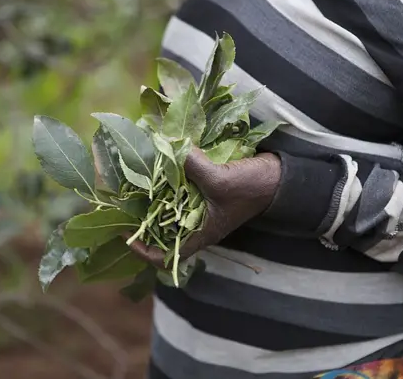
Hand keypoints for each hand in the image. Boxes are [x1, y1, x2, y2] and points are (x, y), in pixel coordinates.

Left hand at [129, 146, 281, 267]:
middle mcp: (196, 224)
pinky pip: (179, 189)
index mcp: (200, 234)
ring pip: (167, 207)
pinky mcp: (204, 190)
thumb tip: (168, 145)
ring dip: (153, 194)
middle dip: (141, 217)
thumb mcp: (222, 180)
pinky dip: (168, 178)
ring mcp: (199, 207)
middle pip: (160, 230)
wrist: (279, 177)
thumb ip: (194, 167)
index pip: (164, 258)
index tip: (124, 234)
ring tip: (135, 178)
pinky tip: (159, 162)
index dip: (141, 250)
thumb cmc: (253, 188)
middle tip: (123, 200)